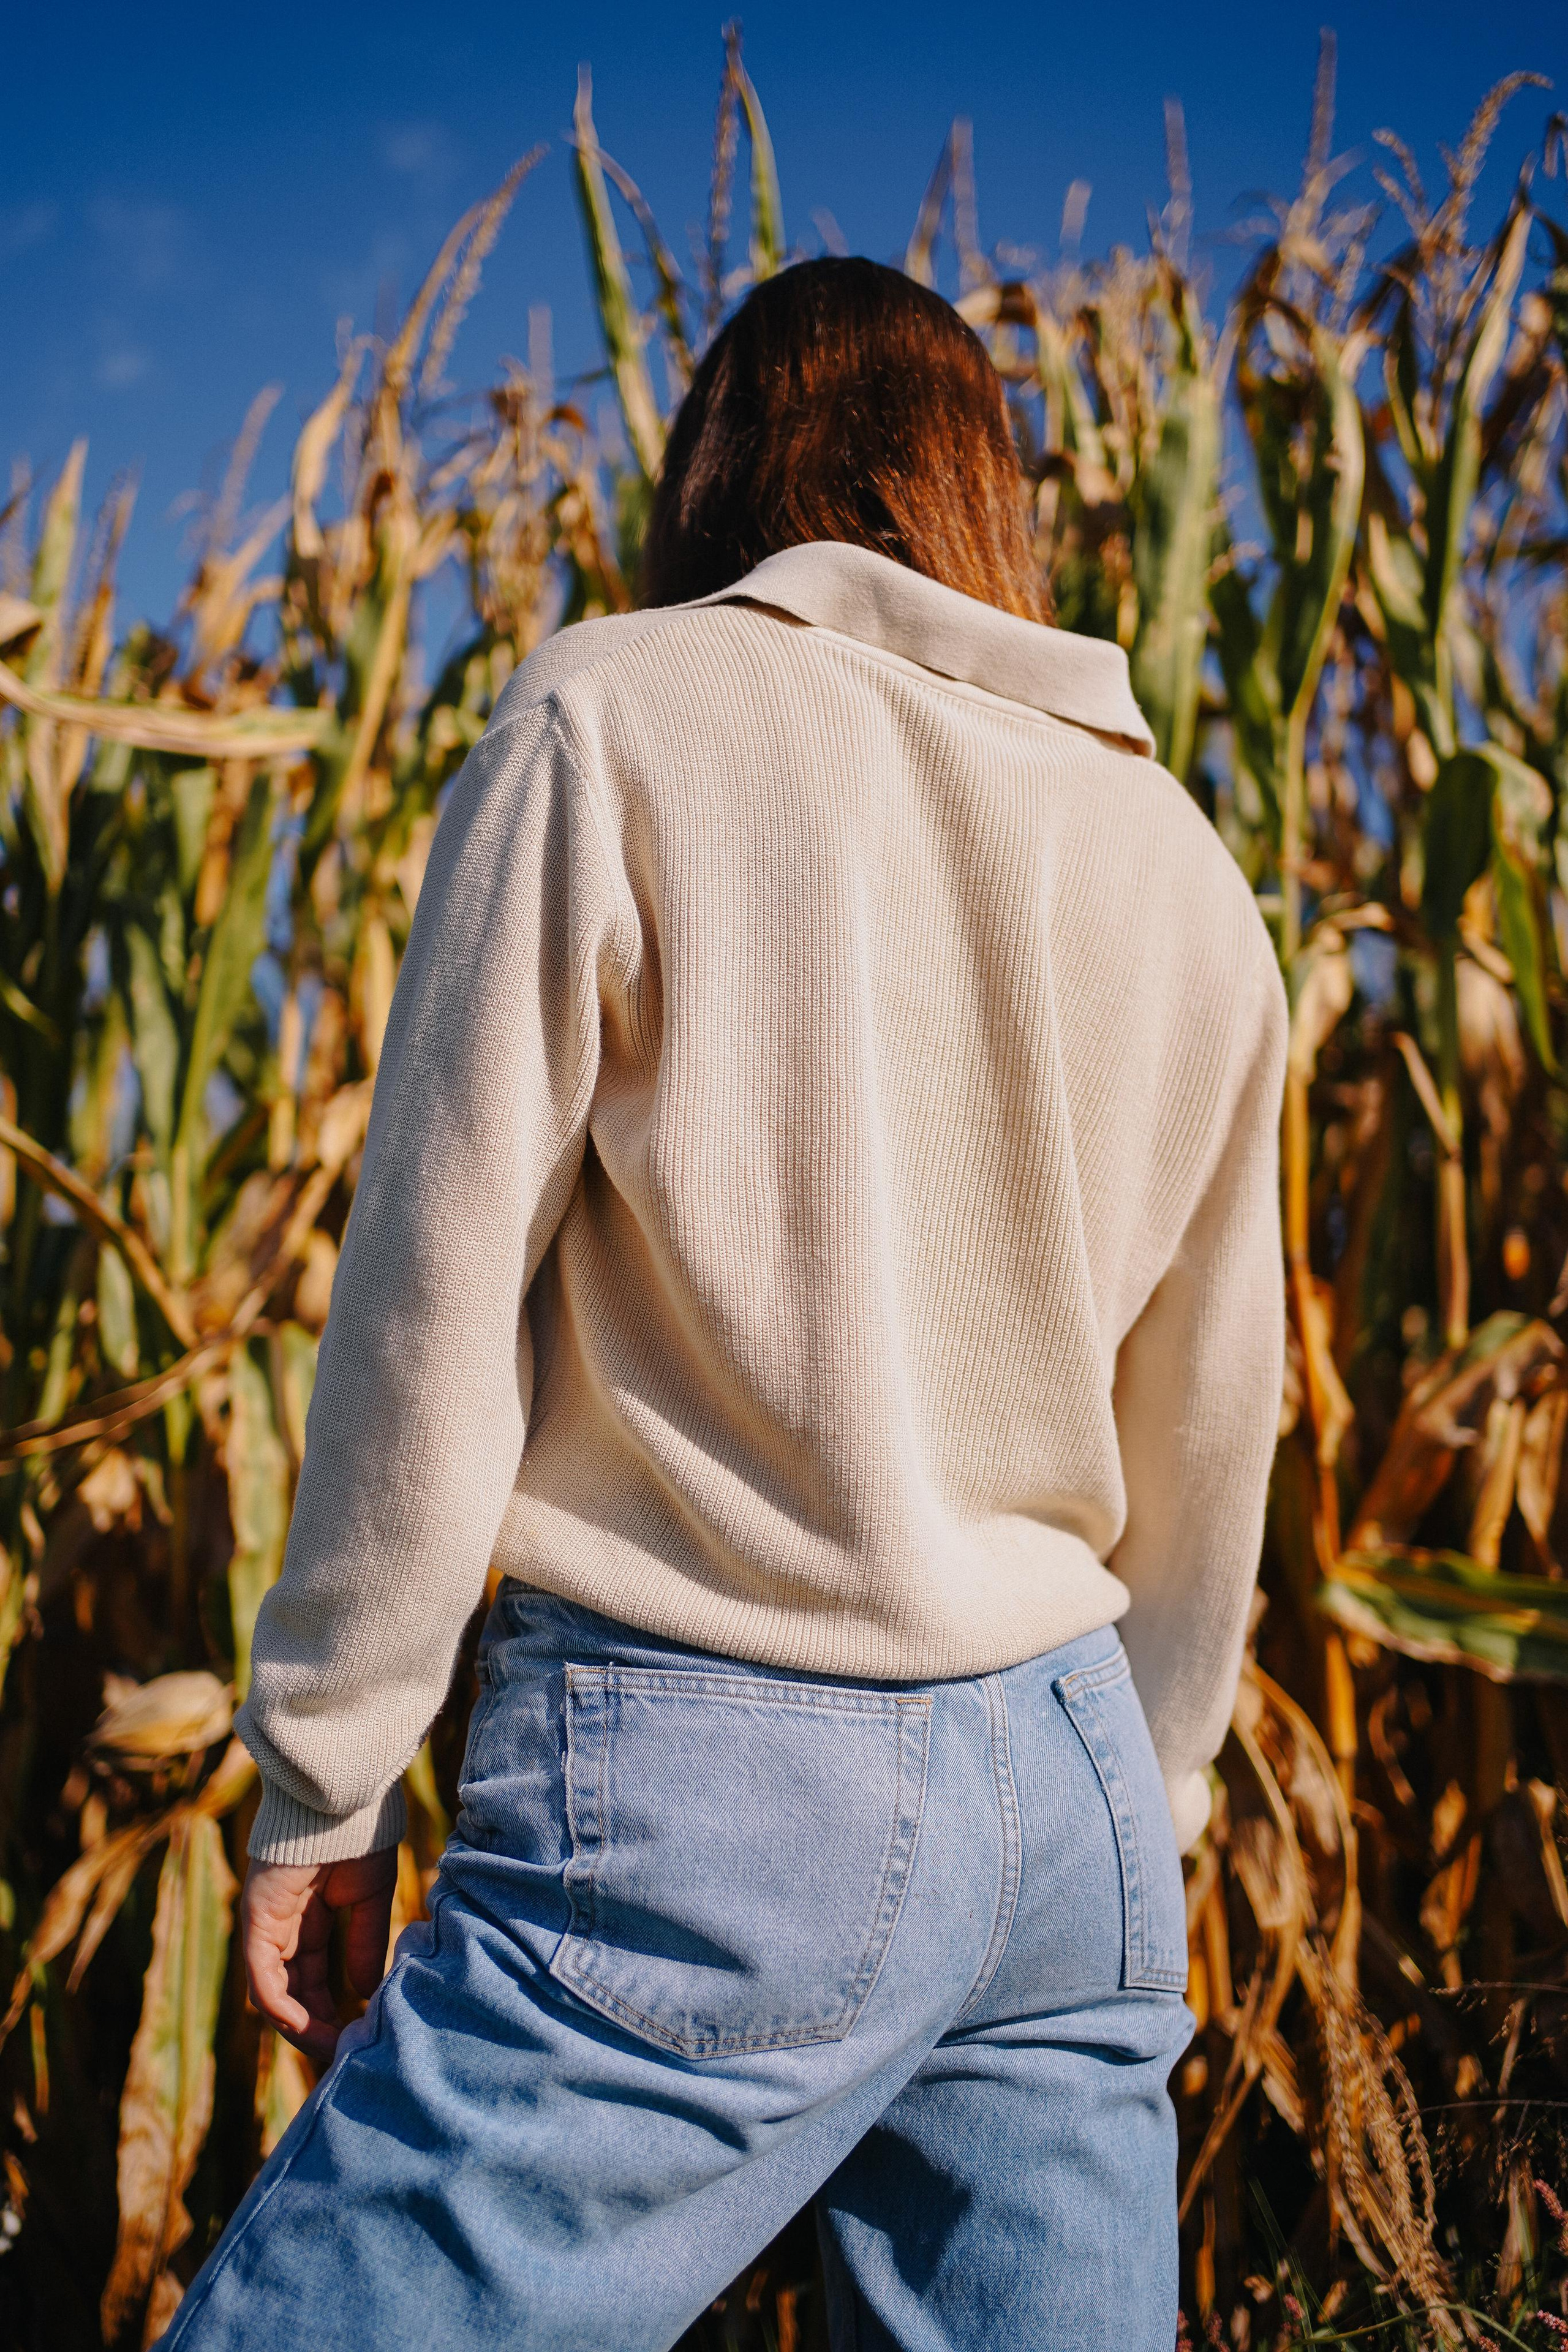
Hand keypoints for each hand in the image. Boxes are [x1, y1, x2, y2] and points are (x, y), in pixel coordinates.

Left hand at [241, 1848, 398, 2061]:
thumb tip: (364, 1992)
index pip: (309, 1978)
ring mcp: (265, 1922)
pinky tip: (307, 2026)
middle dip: (314, 2025)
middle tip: (342, 2052)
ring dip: (299, 2025)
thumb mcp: (370, 1898)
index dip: (329, 2010)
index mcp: (307, 1918)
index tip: (354, 2035)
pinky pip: (260, 1975)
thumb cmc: (360, 1835)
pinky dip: (281, 2006)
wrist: (345, 1797)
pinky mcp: (257, 1918)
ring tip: (330, 2047)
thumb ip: (366, 1942)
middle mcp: (280, 1925)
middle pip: (289, 1991)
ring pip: (271, 1992)